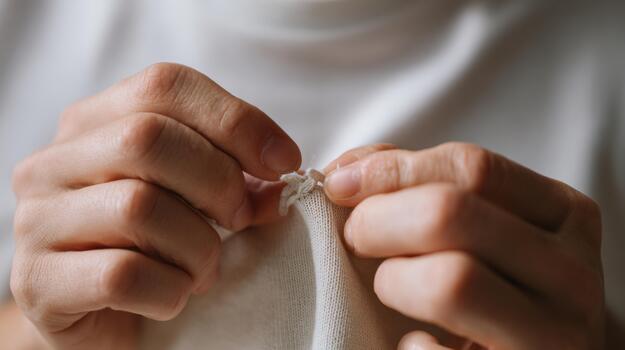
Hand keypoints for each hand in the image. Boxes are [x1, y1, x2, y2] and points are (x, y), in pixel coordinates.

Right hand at [10, 63, 300, 349]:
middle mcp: (53, 162)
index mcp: (93, 124)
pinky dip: (170, 290)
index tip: (283, 161)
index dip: (236, 119)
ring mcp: (38, 220)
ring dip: (198, 247)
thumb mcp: (197, 201)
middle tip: (240, 219)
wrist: (100, 318)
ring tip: (204, 268)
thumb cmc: (153, 248)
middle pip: (149, 138)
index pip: (165, 85)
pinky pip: (122, 275)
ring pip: (139, 207)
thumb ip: (237, 182)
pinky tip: (175, 296)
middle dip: (219, 182)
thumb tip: (282, 178)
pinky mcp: (38, 282)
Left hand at [324, 143, 603, 348]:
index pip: (471, 167)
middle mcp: (571, 271)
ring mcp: (555, 334)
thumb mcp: (485, 222)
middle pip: (451, 214)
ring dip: (393, 280)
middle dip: (378, 219)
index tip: (342, 185)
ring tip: (391, 286)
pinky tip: (413, 338)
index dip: (391, 171)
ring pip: (448, 281)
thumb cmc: (501, 281)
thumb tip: (348, 171)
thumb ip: (423, 183)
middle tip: (356, 237)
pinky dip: (410, 345)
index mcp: (564, 214)